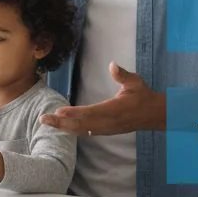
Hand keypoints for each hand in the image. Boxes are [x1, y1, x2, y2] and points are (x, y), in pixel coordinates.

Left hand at [40, 62, 165, 135]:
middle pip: (82, 124)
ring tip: (47, 123)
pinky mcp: (105, 131)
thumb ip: (122, 75)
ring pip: (82, 130)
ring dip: (64, 127)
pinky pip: (86, 132)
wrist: (154, 115)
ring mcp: (106, 129)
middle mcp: (108, 122)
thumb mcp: (135, 82)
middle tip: (43, 119)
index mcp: (115, 109)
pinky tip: (61, 127)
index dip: (75, 113)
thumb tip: (112, 64)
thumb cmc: (143, 96)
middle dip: (62, 123)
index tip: (60, 112)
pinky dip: (72, 130)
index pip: (91, 112)